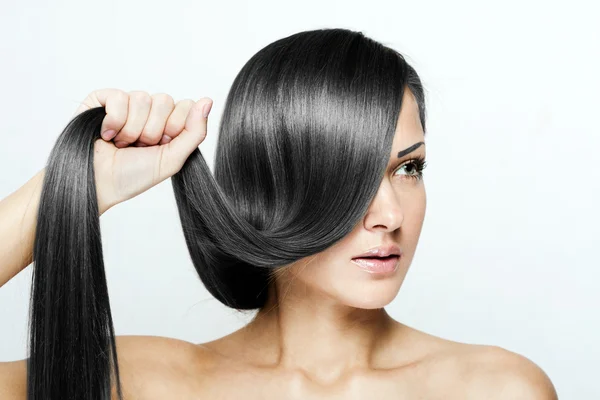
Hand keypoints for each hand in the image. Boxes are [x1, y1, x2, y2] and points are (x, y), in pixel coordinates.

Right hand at [72, 89, 212, 213]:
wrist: (99, 184)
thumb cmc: (133, 176)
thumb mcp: (173, 158)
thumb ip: (194, 131)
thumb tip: (207, 100)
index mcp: (167, 122)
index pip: (185, 105)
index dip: (174, 127)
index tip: (161, 145)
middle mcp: (148, 110)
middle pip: (165, 100)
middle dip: (152, 131)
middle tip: (140, 147)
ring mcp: (126, 103)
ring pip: (142, 98)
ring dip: (132, 130)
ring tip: (122, 144)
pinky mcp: (103, 99)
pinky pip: (119, 97)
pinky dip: (114, 121)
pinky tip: (108, 135)